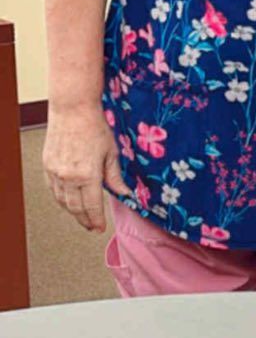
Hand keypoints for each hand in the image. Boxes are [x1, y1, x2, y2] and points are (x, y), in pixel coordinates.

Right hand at [43, 105, 132, 232]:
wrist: (72, 109)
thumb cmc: (94, 127)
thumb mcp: (111, 153)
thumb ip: (115, 177)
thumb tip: (125, 194)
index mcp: (88, 175)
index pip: (93, 207)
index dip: (97, 220)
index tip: (100, 228)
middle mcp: (69, 177)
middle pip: (76, 208)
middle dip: (85, 220)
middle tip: (92, 226)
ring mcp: (55, 172)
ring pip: (63, 201)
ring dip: (73, 212)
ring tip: (82, 217)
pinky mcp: (48, 166)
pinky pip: (54, 190)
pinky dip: (61, 199)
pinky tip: (69, 201)